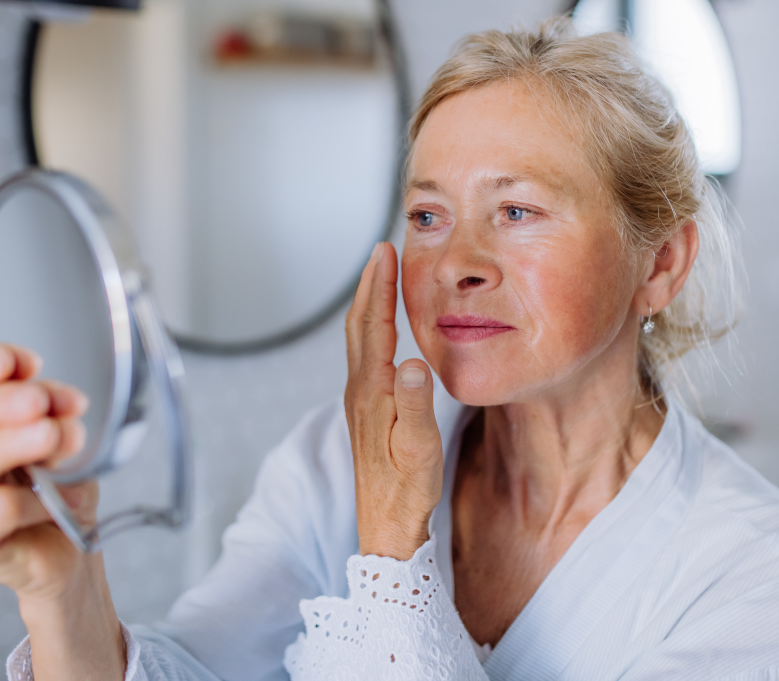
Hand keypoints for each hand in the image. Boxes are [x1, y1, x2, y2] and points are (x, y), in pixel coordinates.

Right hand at [0, 345, 125, 679]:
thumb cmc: (60, 491)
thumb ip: (55, 414)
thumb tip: (62, 404)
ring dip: (16, 443)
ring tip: (55, 438)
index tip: (28, 362)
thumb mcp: (63, 438)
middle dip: (4, 401)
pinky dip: (34, 502)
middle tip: (42, 402)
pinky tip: (57, 504)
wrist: (69, 552)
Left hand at [345, 243, 443, 559]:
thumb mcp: (420, 449)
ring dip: (369, 305)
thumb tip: (413, 363)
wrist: (388, 528)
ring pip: (360, 341)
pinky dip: (373, 330)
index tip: (384, 251)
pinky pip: (366, 357)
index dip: (378, 286)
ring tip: (381, 280)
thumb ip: (416, 406)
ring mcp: (360, 402)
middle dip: (369, 285)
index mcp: (373, 393)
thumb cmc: (407, 492)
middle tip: (381, 252)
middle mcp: (360, 392)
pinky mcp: (367, 413)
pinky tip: (384, 333)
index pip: (373, 327)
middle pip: (359, 326)